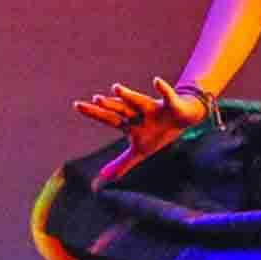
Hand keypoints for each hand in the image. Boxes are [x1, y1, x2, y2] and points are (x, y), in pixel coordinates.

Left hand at [72, 79, 211, 184]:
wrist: (184, 118)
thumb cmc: (159, 132)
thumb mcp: (140, 152)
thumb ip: (121, 164)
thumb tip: (102, 178)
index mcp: (130, 123)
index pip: (108, 118)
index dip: (94, 113)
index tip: (77, 105)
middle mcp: (138, 113)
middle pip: (121, 109)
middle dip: (109, 105)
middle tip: (94, 99)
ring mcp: (154, 107)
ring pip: (139, 101)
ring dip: (129, 96)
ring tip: (115, 88)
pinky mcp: (171, 104)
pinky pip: (167, 95)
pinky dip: (163, 89)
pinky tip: (155, 81)